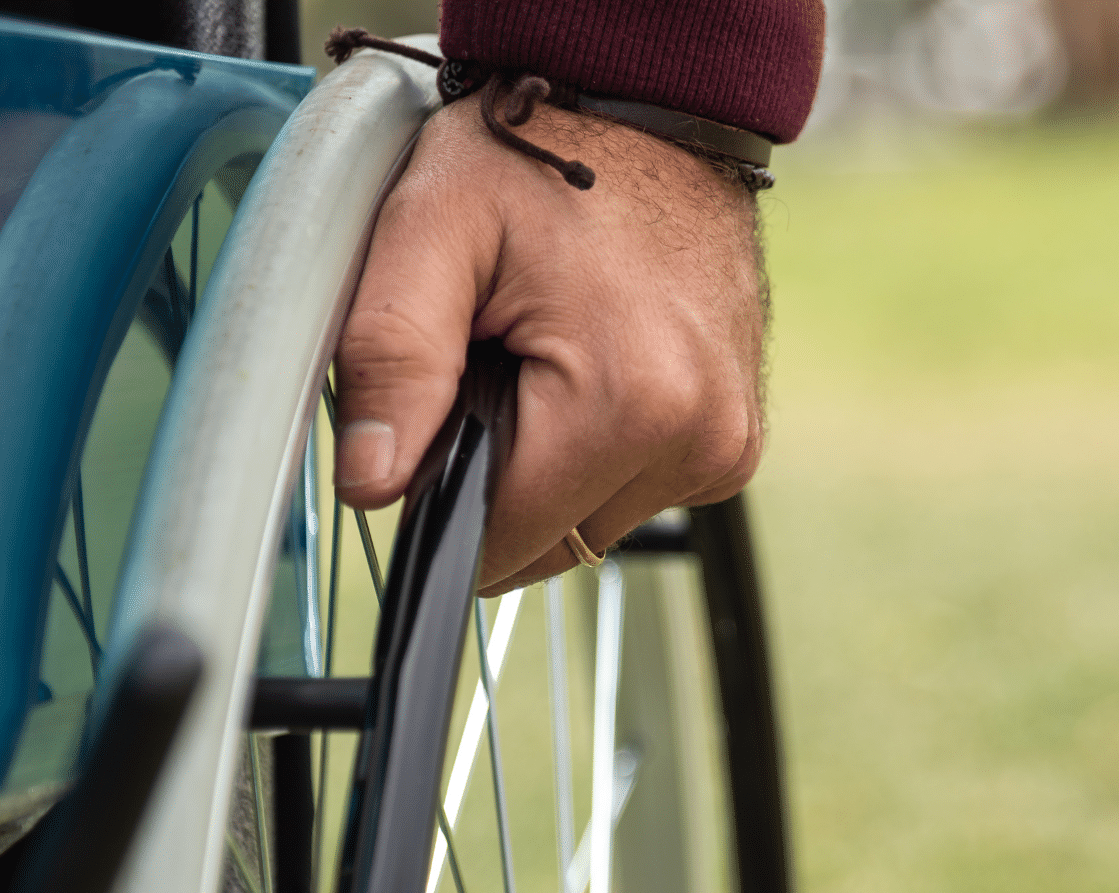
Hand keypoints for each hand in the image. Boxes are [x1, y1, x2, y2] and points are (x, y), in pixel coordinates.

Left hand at [331, 99, 765, 594]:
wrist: (654, 112)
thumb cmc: (545, 155)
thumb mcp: (431, 228)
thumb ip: (389, 359)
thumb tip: (371, 484)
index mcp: (629, 405)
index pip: (499, 541)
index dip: (440, 491)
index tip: (439, 411)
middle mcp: (697, 440)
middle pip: (547, 541)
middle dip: (500, 476)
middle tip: (496, 361)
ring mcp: (725, 447)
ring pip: (589, 524)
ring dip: (550, 469)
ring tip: (547, 356)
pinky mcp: (734, 444)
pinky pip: (636, 492)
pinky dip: (598, 453)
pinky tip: (593, 368)